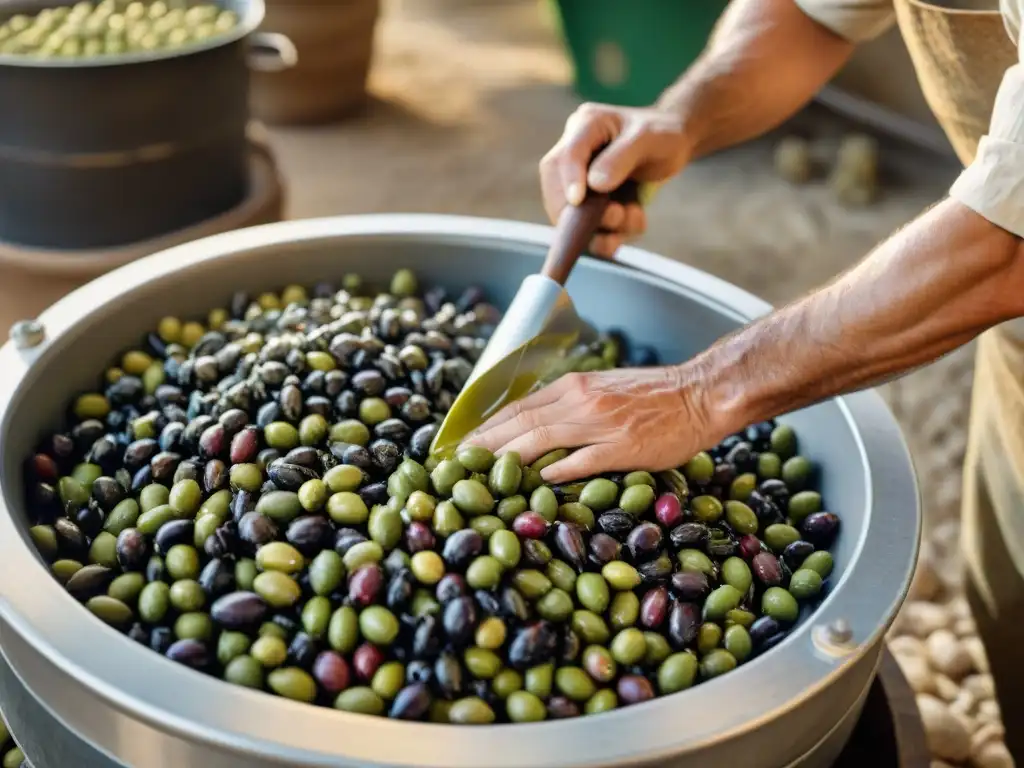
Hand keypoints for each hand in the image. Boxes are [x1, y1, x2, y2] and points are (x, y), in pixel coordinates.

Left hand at [464, 366, 715, 483]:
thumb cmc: (654, 396)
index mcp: (573, 387)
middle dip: (482, 445)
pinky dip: (555, 471)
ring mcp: (599, 423)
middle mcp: (579, 400)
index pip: (517, 407)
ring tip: (477, 476)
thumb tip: (537, 427)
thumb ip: (571, 405)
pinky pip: (581, 461)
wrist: (699, 393)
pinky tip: (535, 484)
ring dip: (504, 458)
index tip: (460, 445)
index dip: (484, 427)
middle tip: (453, 465)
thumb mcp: (603, 389)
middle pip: (518, 422)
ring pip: (539, 438)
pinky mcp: (622, 446)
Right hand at [539, 103, 692, 257]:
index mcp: (585, 127)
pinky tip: (635, 221)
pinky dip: (610, 236)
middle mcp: (576, 155)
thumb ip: (621, 158)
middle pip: (555, 190)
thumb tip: (594, 184)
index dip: (569, 179)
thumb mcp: (648, 139)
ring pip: (570, 216)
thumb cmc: (662, 133)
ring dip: (600, 228)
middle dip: (580, 213)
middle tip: (617, 215)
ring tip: (633, 216)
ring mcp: (580, 181)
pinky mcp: (590, 204)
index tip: (577, 200)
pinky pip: (589, 230)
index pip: (565, 156)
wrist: (674, 146)